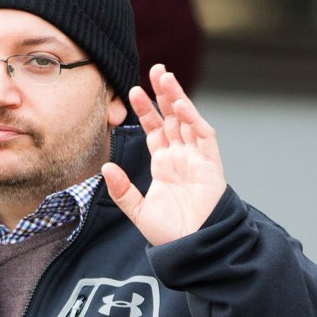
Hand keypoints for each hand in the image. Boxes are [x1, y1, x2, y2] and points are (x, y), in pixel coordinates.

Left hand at [103, 64, 226, 246]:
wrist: (193, 247)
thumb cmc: (170, 233)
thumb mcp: (137, 210)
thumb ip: (121, 190)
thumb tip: (106, 168)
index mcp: (164, 164)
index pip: (154, 129)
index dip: (145, 110)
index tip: (130, 92)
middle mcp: (181, 156)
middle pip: (172, 117)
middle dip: (163, 94)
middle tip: (155, 69)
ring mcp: (197, 158)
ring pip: (187, 120)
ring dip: (178, 98)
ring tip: (165, 77)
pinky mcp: (211, 164)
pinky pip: (203, 136)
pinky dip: (192, 119)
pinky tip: (180, 105)